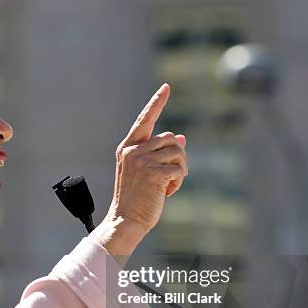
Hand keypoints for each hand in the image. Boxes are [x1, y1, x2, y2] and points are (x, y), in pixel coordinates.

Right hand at [106, 83, 187, 234]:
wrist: (126, 220)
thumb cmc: (136, 198)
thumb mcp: (146, 172)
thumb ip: (159, 154)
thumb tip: (182, 137)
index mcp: (127, 148)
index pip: (144, 120)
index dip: (156, 103)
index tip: (166, 88)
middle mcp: (133, 151)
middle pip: (171, 138)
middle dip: (178, 156)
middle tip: (172, 176)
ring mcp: (142, 161)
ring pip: (178, 151)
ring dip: (180, 170)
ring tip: (168, 186)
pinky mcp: (153, 173)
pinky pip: (179, 169)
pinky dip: (178, 182)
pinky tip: (167, 193)